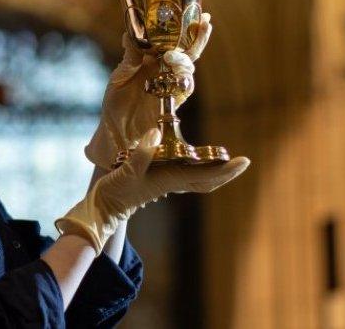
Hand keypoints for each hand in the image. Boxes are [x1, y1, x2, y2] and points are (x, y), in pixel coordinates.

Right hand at [58, 128, 248, 253]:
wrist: (102, 209)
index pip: (204, 175)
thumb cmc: (114, 192)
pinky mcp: (157, 180)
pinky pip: (186, 176)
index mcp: (170, 179)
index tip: (243, 161)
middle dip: (225, 172)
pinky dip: (197, 169)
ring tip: (225, 160)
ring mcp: (165, 182)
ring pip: (199, 179)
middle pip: (207, 180)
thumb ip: (142, 154)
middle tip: (243, 162)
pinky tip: (195, 161)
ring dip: (214, 172)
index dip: (225, 169)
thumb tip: (155, 135)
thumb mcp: (126, 171)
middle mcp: (172, 181)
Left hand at [85, 13, 212, 168]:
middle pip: (187, 51)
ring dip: (185, 59)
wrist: (115, 132)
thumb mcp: (119, 76)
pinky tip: (178, 70)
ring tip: (174, 54)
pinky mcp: (173, 103)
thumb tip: (130, 32)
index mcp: (152, 60)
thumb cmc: (116, 104)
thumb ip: (130, 56)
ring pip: (187, 68)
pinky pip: (184, 88)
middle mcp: (165, 72)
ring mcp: (170, 87)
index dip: (184, 27)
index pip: (171, 40)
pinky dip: (183, 78)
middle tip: (205, 21)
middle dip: (198, 37)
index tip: (193, 12)